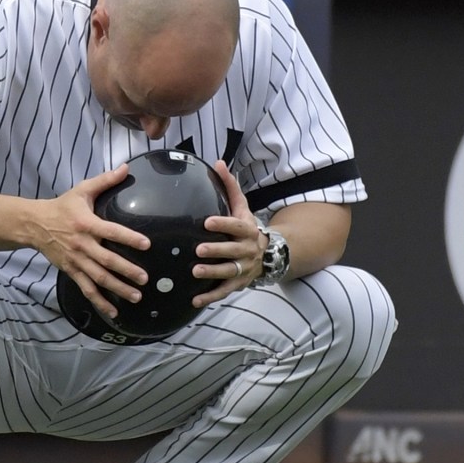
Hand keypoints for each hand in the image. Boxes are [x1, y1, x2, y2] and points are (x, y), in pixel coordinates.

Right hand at [36, 164, 150, 318]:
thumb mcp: (82, 190)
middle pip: (106, 260)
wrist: (34, 224)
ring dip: (117, 288)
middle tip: (145, 279)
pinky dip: (99, 301)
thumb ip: (105, 180)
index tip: (146, 244)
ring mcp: (76, 260)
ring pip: (98, 278)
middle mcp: (82, 244)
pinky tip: (113, 311)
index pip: (111, 231)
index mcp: (86, 223)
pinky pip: (86, 288)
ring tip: (136, 296)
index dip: (129, 238)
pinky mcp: (71, 271)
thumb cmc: (62, 206)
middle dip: (126, 270)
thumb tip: (127, 168)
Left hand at [190, 160, 265, 306]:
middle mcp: (247, 250)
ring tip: (195, 272)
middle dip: (217, 251)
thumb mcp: (242, 207)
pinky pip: (224, 291)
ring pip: (228, 272)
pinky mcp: (238, 283)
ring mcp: (243, 268)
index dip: (223, 224)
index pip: (235, 226)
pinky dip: (210, 297)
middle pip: (233, 251)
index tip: (206, 222)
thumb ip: (230, 187)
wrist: (268, 253)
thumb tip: (218, 162)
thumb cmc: (245, 226)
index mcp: (247, 229)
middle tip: (199, 250)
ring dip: (212, 273)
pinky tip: (194, 300)